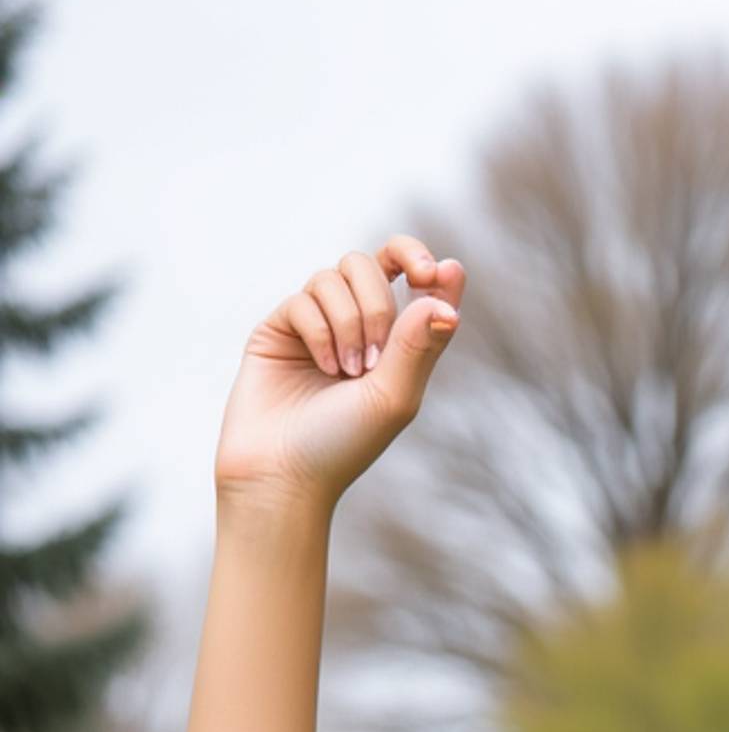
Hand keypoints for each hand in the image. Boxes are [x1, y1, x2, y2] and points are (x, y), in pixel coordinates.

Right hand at [213, 236, 465, 513]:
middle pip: (369, 265)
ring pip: (333, 276)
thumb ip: (418, 346)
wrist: (283, 471)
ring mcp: (315, 324)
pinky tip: (322, 370)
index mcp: (393, 343)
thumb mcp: (393, 397)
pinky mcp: (279, 327)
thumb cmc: (344, 444)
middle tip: (375, 358)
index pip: (410, 278)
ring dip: (348, 323)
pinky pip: (302, 299)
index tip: (436, 271)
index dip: (421, 260)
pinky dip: (318, 332)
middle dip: (377, 304)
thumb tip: (445, 301)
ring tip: (347, 372)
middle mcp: (355, 327)